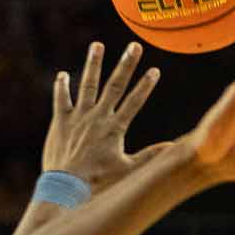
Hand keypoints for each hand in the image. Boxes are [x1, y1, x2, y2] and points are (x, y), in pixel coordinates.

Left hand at [43, 41, 163, 191]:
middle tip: (134, 46)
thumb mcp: (127, 171)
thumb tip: (173, 148)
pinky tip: (64, 75)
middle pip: (114, 85)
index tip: (155, 69)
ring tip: (98, 45)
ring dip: (93, 64)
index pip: (134, 102)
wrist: (66, 188)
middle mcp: (97, 117)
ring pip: (87, 85)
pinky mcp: (61, 122)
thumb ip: (149, 156)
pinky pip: (61, 99)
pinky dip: (62, 86)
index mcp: (114, 128)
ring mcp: (78, 117)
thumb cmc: (99, 184)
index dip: (146, 85)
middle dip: (126, 65)